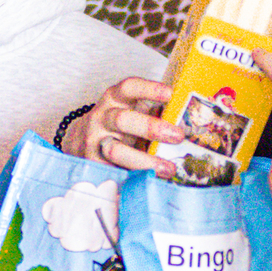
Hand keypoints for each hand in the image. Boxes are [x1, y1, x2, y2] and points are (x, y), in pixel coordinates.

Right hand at [66, 77, 183, 172]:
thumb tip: (190, 121)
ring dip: (145, 161)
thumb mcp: (131, 110)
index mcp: (115, 99)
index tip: (170, 94)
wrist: (81, 139)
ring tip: (168, 168)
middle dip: (151, 128)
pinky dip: (132, 178)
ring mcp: (96, 142)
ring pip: (116, 150)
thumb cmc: (117, 125)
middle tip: (177, 136)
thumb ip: (153, 112)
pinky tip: (150, 183)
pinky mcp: (93, 164)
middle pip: (123, 120)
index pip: (129, 88)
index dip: (149, 89)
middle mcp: (103, 118)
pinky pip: (113, 172)